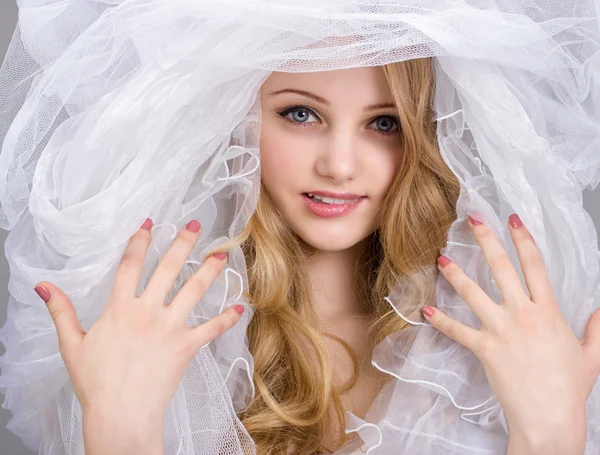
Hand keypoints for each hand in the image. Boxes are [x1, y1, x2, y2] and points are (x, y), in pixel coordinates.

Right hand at [34, 218, 243, 421]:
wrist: (120, 413)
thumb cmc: (95, 382)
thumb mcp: (71, 345)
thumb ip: (61, 311)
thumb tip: (43, 286)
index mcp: (120, 308)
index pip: (130, 265)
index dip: (140, 241)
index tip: (150, 223)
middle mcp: (147, 311)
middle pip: (168, 268)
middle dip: (182, 243)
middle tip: (195, 225)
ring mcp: (170, 327)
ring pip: (194, 291)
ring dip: (210, 270)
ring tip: (222, 254)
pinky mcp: (186, 346)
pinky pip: (211, 328)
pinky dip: (227, 318)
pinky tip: (241, 307)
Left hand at [422, 213, 599, 452]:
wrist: (549, 417)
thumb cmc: (569, 388)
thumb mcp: (591, 355)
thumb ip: (596, 329)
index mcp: (549, 311)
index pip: (535, 265)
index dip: (523, 238)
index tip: (512, 218)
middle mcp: (523, 314)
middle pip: (501, 268)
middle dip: (486, 240)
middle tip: (472, 219)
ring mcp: (501, 329)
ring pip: (473, 293)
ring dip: (455, 274)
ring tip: (440, 259)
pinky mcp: (484, 347)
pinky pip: (457, 330)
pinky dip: (440, 321)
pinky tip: (425, 311)